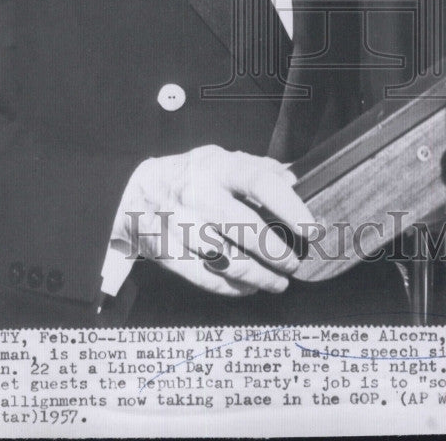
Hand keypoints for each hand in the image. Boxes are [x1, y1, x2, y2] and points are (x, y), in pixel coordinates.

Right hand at [112, 144, 314, 295]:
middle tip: (294, 262)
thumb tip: (293, 179)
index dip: (289, 206)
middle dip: (278, 253)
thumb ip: (255, 167)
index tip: (311, 228)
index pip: (260, 182)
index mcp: (216, 168)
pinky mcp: (169, 253)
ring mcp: (182, 226)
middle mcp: (198, 195)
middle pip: (247, 229)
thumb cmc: (187, 175)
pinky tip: (249, 286)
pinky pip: (207, 277)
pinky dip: (233, 287)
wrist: (133, 193)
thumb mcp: (217, 159)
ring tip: (279, 281)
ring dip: (260, 276)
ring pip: (229, 260)